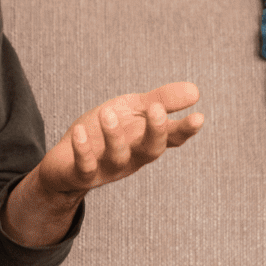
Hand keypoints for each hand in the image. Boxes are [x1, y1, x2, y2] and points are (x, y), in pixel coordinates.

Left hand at [3, 82, 203, 245]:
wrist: (66, 163)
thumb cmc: (104, 133)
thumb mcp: (133, 111)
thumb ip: (161, 101)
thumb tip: (196, 91)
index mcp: (146, 140)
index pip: (171, 137)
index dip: (185, 129)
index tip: (199, 117)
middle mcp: (132, 157)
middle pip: (151, 150)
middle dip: (155, 131)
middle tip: (156, 109)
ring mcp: (108, 167)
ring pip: (118, 157)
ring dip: (114, 136)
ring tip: (107, 113)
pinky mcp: (83, 174)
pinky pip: (85, 166)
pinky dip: (83, 150)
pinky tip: (80, 131)